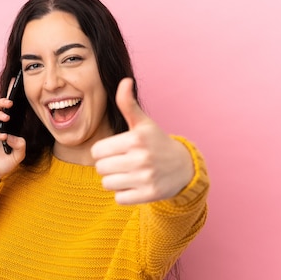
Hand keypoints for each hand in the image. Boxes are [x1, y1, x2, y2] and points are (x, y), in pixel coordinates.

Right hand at [0, 82, 25, 181]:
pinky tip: (3, 137)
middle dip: (1, 103)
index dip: (7, 98)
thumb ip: (20, 145)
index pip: (5, 110)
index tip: (14, 85)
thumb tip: (14, 136)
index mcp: (1, 128)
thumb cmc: (2, 164)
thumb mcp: (17, 155)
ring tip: (7, 117)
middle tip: (10, 102)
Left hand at [91, 78, 193, 204]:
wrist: (183, 167)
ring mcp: (146, 178)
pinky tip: (135, 185)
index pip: (97, 151)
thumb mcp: (143, 123)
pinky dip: (124, 194)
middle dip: (108, 166)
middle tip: (123, 163)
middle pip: (100, 169)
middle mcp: (141, 158)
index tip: (116, 151)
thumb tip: (125, 81)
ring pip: (107, 184)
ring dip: (115, 181)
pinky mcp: (149, 195)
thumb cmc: (156, 142)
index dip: (103, 152)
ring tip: (128, 174)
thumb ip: (128, 104)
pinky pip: (119, 199)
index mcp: (136, 139)